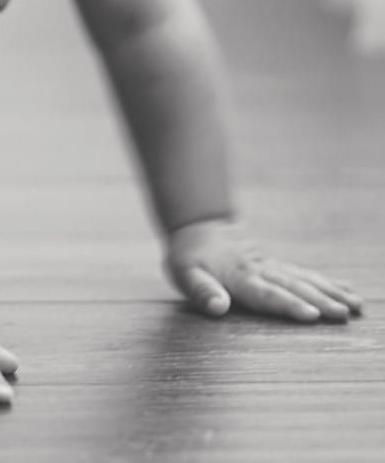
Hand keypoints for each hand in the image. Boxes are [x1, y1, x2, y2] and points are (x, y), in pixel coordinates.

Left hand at [165, 217, 363, 322]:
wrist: (198, 226)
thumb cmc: (189, 257)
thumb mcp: (185, 274)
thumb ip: (202, 291)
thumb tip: (218, 307)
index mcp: (241, 278)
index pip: (268, 294)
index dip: (289, 305)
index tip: (313, 314)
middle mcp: (262, 272)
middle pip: (294, 288)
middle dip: (321, 301)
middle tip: (345, 314)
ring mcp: (272, 267)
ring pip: (305, 280)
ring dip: (332, 292)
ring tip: (356, 305)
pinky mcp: (276, 266)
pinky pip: (305, 274)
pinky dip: (327, 282)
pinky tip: (347, 290)